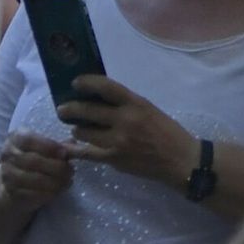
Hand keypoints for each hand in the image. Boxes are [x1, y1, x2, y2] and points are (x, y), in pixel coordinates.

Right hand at [0, 131, 74, 211]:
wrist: (17, 180)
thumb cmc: (36, 158)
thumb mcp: (47, 147)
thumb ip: (60, 145)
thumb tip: (74, 144)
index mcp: (16, 138)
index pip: (29, 140)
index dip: (48, 146)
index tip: (64, 153)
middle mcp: (8, 155)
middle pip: (33, 161)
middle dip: (56, 167)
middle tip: (71, 170)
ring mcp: (8, 174)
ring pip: (33, 179)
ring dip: (55, 181)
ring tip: (68, 180)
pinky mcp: (12, 192)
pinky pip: (32, 193)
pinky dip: (49, 193)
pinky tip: (59, 190)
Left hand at [60, 76, 197, 187]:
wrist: (181, 161)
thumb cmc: (168, 133)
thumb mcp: (150, 111)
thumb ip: (128, 105)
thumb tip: (101, 100)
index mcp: (137, 104)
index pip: (106, 87)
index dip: (87, 82)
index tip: (75, 83)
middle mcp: (125, 120)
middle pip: (88, 110)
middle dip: (70, 109)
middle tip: (62, 109)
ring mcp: (118, 141)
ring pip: (84, 132)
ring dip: (77, 130)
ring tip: (76, 129)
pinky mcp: (114, 159)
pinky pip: (88, 154)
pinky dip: (77, 150)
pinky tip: (71, 148)